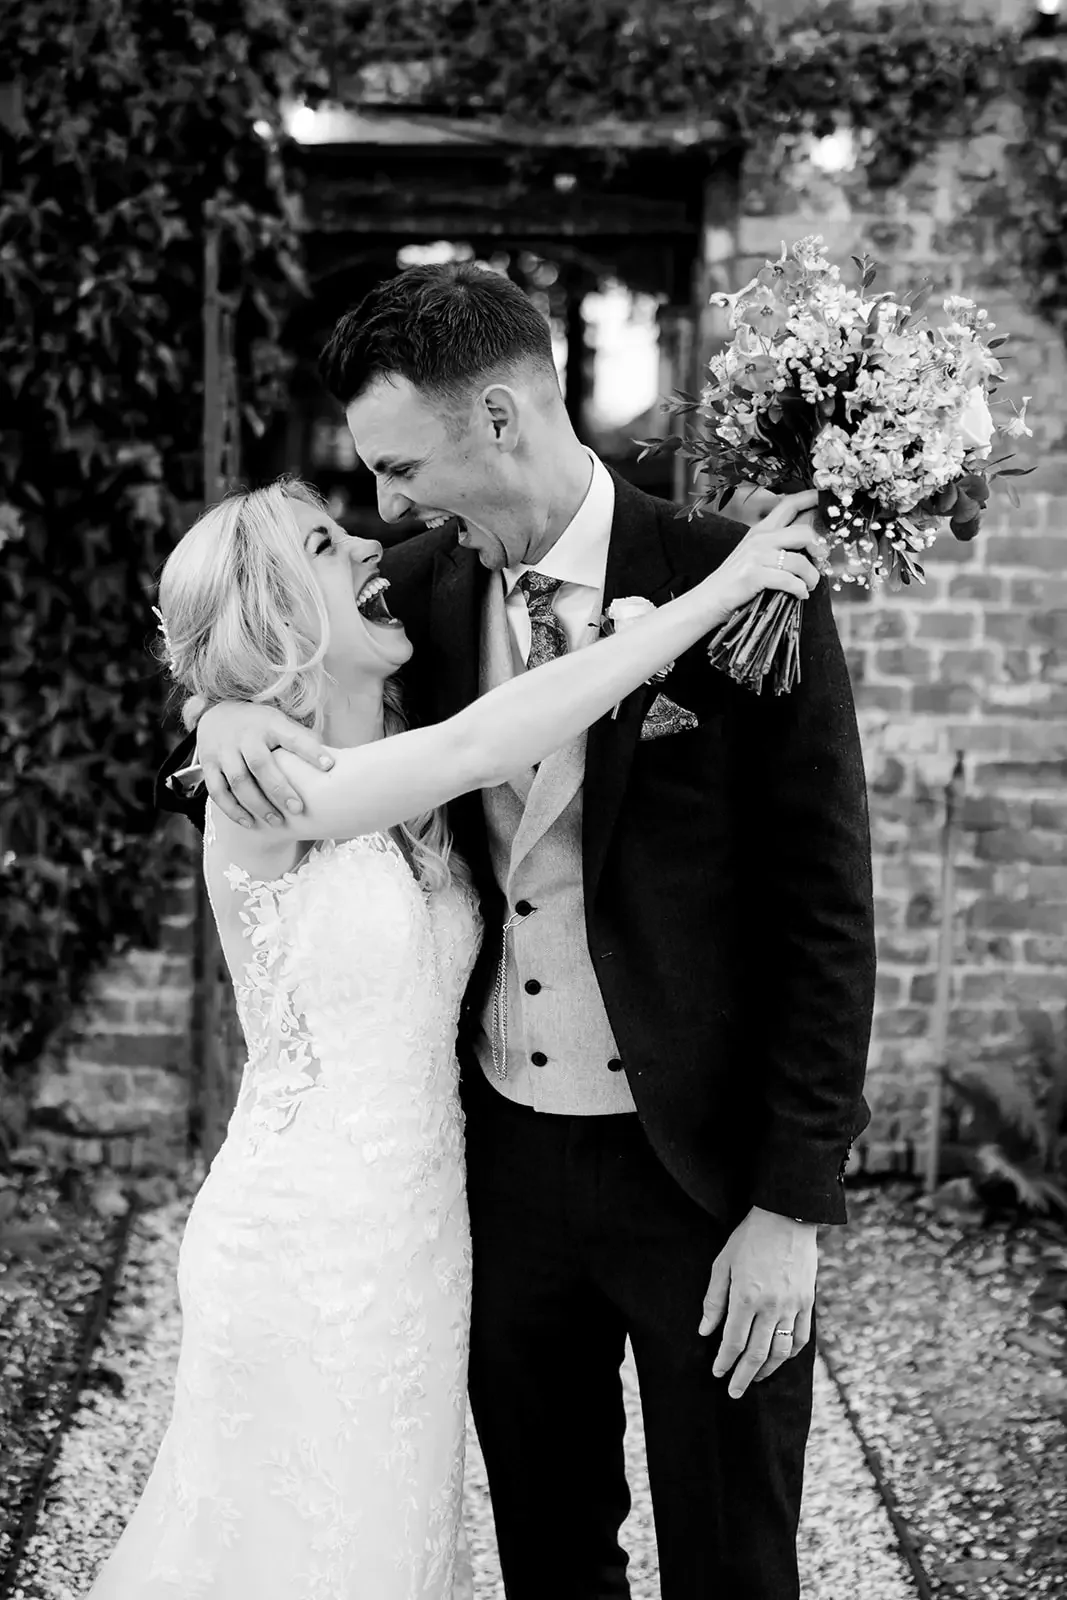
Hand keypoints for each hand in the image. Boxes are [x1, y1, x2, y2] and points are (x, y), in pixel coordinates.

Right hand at [198, 702, 333, 828]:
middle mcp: (244, 736)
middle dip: (279, 788)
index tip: (330, 765)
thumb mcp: (280, 722)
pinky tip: (249, 823)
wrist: (216, 712)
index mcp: (269, 724)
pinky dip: (233, 809)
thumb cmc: (259, 725)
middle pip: (260, 763)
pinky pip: (218, 791)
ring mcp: (223, 750)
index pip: (292, 736)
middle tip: (298, 809)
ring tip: (277, 822)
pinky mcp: (208, 764)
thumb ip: (301, 739)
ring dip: (257, 804)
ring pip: (238, 780)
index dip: (311, 750)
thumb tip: (333, 762)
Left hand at [698, 1205, 816, 1399]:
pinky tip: (780, 1358)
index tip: (717, 1374)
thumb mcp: (722, 1263)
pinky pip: (801, 1337)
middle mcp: (770, 1307)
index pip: (733, 1342)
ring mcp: (792, 1306)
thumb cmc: (749, 1238)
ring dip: (767, 1369)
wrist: (787, 1217)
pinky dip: (790, 1353)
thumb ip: (713, 1300)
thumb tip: (704, 1331)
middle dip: (743, 1376)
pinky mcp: (808, 1302)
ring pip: (781, 1351)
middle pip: (756, 1353)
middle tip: (734, 1392)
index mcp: (745, 1297)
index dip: (724, 1362)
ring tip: (755, 1378)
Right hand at [699, 489, 823, 628]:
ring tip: (810, 585)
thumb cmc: (736, 579)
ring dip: (812, 576)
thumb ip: (776, 543)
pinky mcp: (754, 575)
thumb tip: (810, 542)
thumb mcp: (754, 553)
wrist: (710, 599)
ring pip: (800, 561)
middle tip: (821, 562)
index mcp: (760, 529)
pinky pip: (790, 581)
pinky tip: (800, 594)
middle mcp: (759, 538)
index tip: (826, 497)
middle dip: (819, 548)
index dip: (810, 498)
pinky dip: (800, 590)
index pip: (789, 504)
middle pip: (803, 532)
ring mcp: (756, 556)